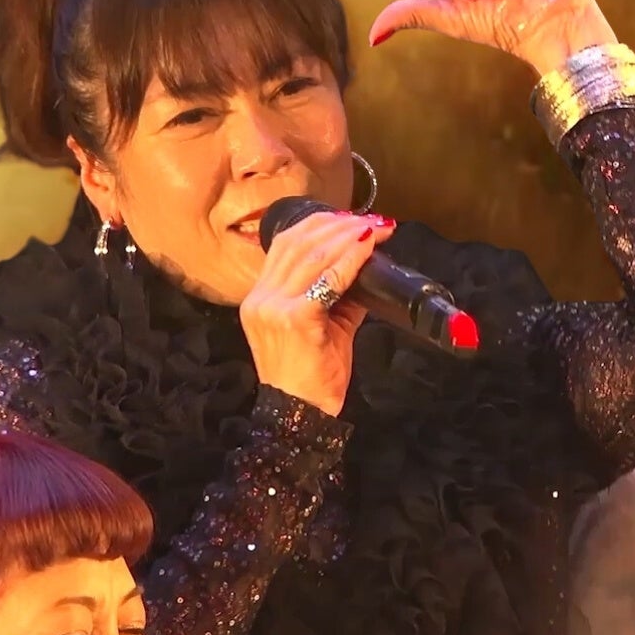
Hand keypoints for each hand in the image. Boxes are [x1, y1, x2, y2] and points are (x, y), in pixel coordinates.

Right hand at [240, 211, 394, 415]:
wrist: (301, 415)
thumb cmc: (312, 375)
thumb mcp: (319, 328)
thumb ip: (334, 296)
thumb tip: (363, 266)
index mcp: (259, 298)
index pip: (284, 245)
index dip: (318, 225)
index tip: (349, 219)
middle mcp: (261, 298)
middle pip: (298, 242)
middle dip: (337, 225)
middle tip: (370, 221)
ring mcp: (274, 308)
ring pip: (313, 255)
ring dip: (348, 237)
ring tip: (375, 229)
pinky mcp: (295, 319)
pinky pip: (327, 280)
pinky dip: (351, 260)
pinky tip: (368, 249)